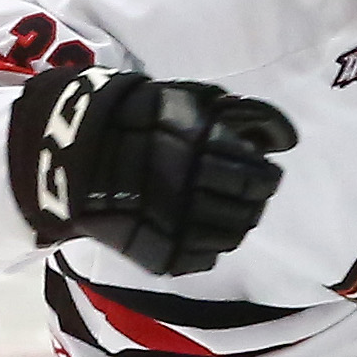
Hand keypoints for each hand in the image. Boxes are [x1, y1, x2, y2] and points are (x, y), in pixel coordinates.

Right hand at [9, 68, 295, 275]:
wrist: (70, 151)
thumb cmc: (135, 116)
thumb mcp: (185, 99)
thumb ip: (238, 115)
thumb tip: (286, 138)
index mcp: (202, 150)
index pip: (257, 177)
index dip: (264, 178)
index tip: (262, 175)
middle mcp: (192, 188)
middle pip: (248, 209)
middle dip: (252, 201)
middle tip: (246, 195)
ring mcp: (175, 224)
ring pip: (230, 236)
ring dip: (235, 224)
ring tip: (223, 212)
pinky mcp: (159, 251)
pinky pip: (201, 258)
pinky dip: (208, 247)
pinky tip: (200, 231)